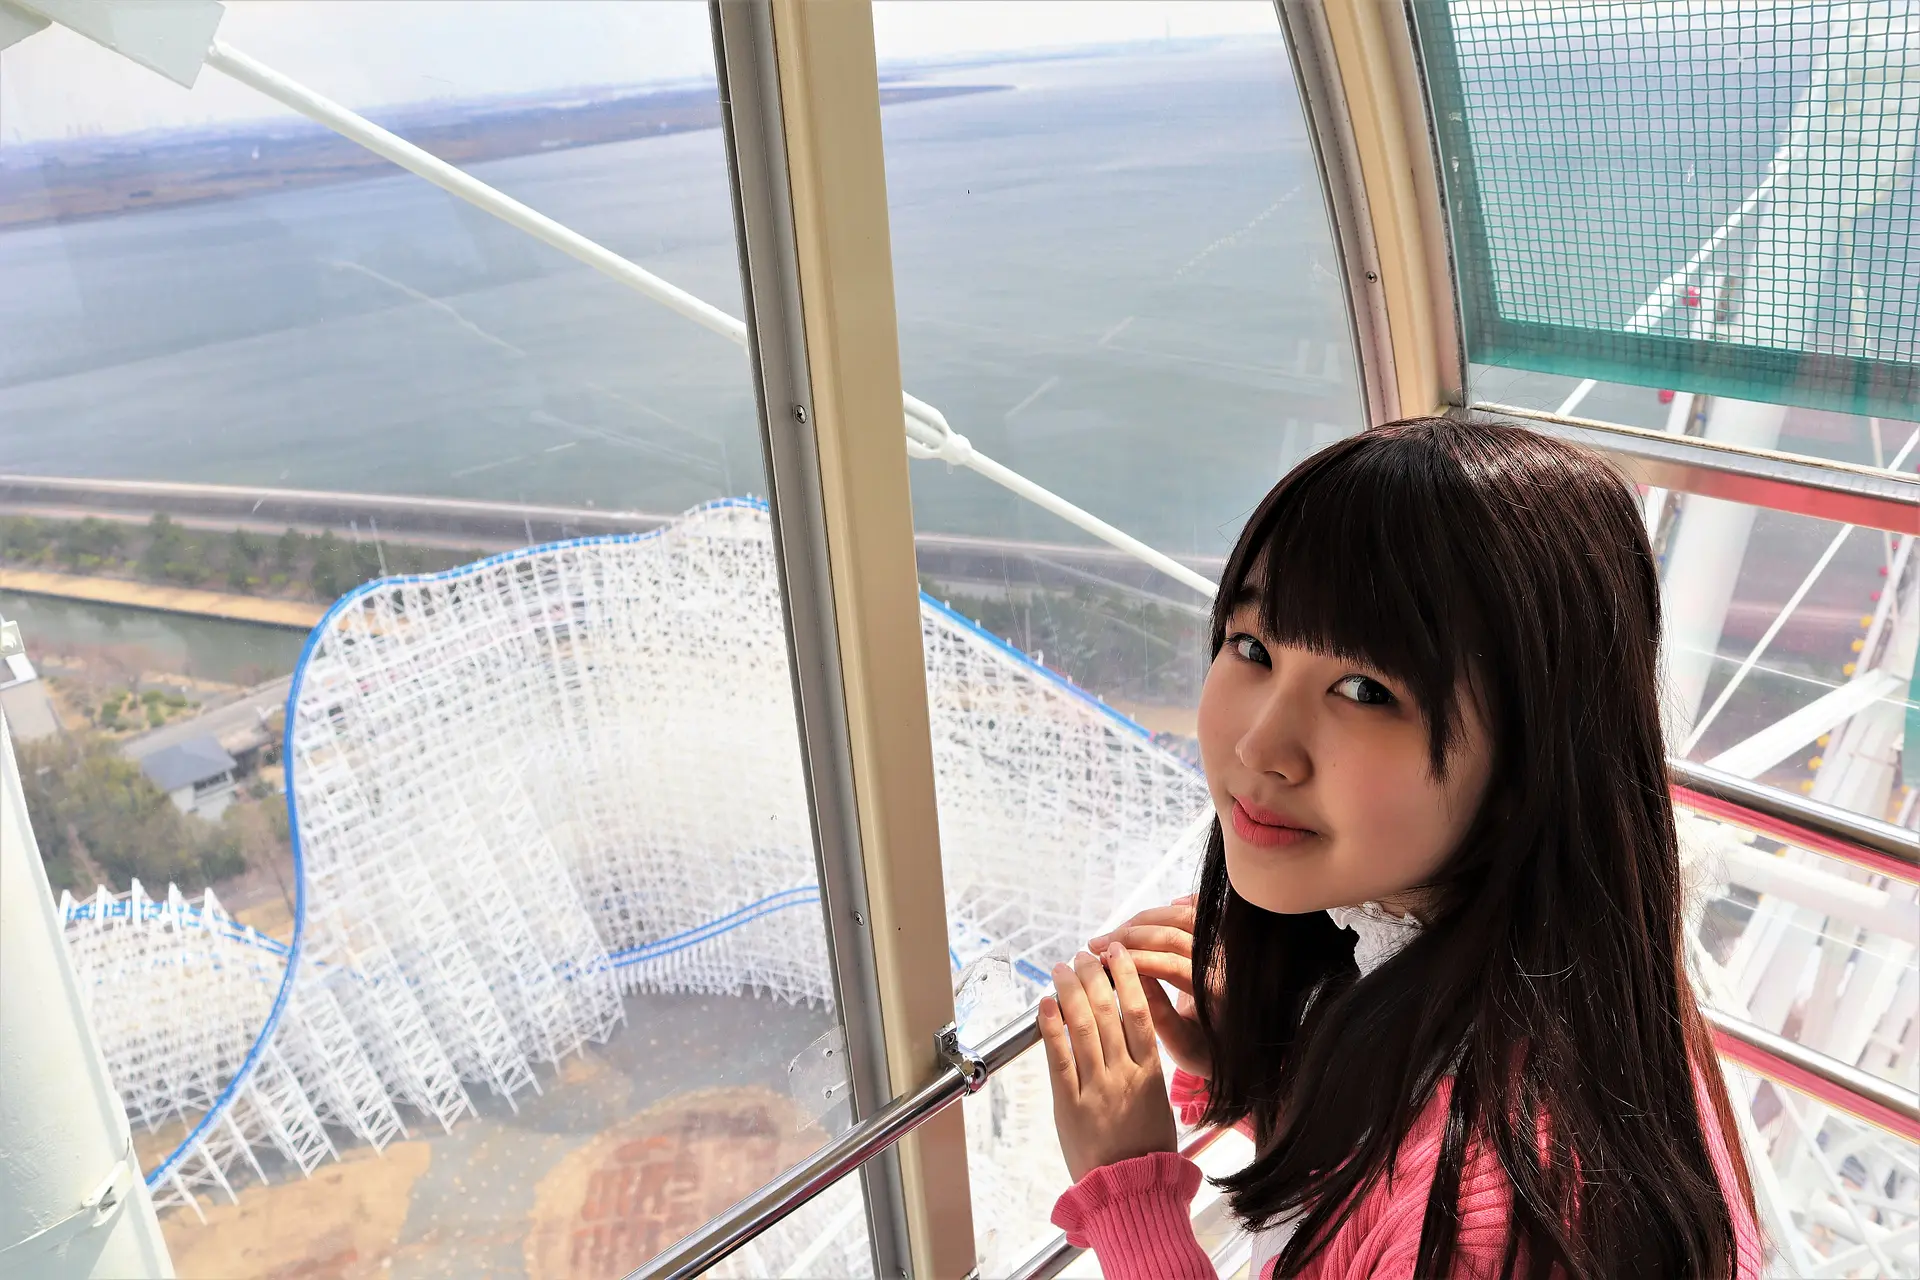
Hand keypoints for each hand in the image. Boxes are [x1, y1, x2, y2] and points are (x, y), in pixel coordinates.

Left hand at [1039, 943, 1177, 1181]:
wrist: (1131, 1192)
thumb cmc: (1148, 1150)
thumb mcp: (1158, 1102)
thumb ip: (1144, 1066)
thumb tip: (1132, 1029)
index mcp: (1150, 1072)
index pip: (1140, 1012)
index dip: (1127, 977)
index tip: (1117, 953)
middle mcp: (1123, 1074)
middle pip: (1109, 1011)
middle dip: (1094, 976)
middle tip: (1083, 955)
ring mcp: (1095, 1088)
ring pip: (1083, 1027)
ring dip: (1070, 991)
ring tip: (1062, 968)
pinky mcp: (1068, 1104)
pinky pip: (1058, 1059)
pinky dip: (1050, 1027)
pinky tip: (1045, 1004)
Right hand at [1088, 896, 1209, 1078]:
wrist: (1243, 1048)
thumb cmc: (1208, 1052)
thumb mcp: (1181, 1046)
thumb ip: (1158, 1014)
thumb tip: (1131, 975)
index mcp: (1216, 993)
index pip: (1171, 965)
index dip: (1134, 959)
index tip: (1102, 960)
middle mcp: (1225, 965)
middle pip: (1173, 936)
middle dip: (1130, 936)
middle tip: (1097, 944)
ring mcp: (1227, 950)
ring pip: (1184, 918)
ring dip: (1145, 920)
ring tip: (1115, 932)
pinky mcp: (1225, 943)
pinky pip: (1204, 913)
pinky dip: (1183, 905)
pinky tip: (1164, 907)